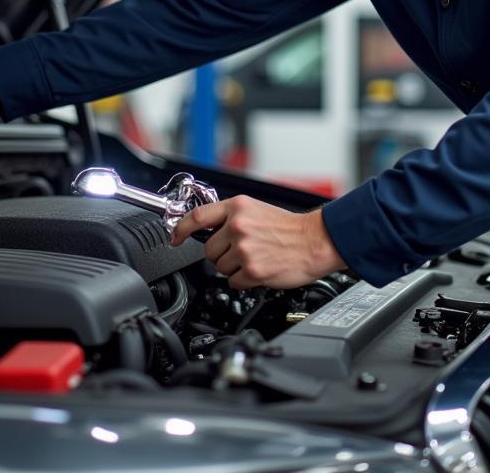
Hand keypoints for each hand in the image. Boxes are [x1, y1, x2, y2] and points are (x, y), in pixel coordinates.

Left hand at [170, 195, 345, 288]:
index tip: (175, 238)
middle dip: (221, 254)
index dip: (181, 229)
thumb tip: (207, 229)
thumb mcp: (255, 210)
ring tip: (255, 258)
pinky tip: (259, 269)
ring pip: (220, 268)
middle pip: (209, 250)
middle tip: (241, 250)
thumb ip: (230, 217)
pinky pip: (234, 282)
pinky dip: (244, 280)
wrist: (314, 241)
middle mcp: (238, 226)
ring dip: (234, 268)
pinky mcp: (252, 270)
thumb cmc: (288, 227)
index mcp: (238, 208)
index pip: (198, 217)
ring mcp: (245, 249)